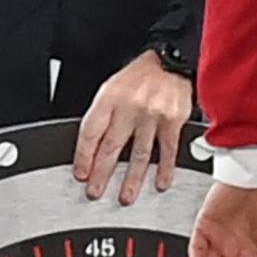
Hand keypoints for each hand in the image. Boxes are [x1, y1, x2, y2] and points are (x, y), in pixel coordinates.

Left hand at [76, 49, 190, 204]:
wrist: (172, 60)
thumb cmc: (140, 76)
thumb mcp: (113, 87)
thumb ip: (103, 114)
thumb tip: (91, 148)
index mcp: (110, 97)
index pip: (91, 131)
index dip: (84, 155)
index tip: (81, 174)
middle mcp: (130, 106)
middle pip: (112, 145)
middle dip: (102, 172)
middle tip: (95, 192)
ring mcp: (153, 114)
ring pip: (140, 152)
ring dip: (132, 178)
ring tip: (125, 196)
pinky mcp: (174, 120)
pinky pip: (168, 149)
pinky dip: (165, 169)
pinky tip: (160, 183)